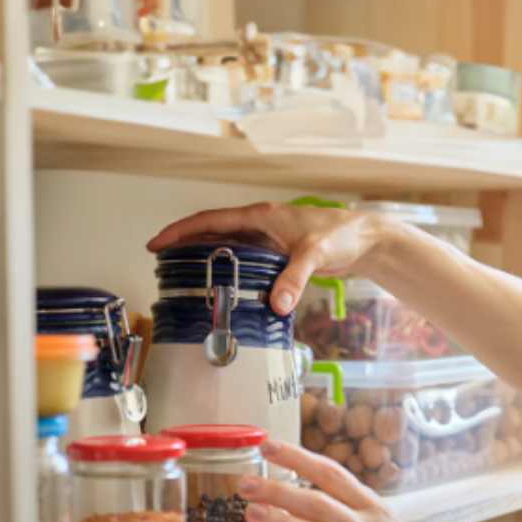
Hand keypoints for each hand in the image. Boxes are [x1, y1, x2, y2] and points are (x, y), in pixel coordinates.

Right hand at [147, 202, 392, 315]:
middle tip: (159, 261)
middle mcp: (260, 224)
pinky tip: (222, 284)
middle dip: (183, 243)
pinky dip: (227, 266)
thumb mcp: (314, 256)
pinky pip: (244, 257)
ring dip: (203, 254)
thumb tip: (277, 305)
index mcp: (260, 217)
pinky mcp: (278, 252)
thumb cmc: (341, 236)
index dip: (180, 231)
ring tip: (180, 273)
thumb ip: (294, 279)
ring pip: (226, 244)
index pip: (209, 220)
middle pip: (211, 231)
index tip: (156, 243)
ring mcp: (268, 237)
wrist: (365, 239)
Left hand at [240, 441, 513, 521]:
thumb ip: (357, 520)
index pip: (333, 474)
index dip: (298, 458)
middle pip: (318, 500)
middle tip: (244, 482)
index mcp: (378, 511)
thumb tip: (317, 508)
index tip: (268, 445)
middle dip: (278, 488)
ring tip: (250, 513)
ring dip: (281, 521)